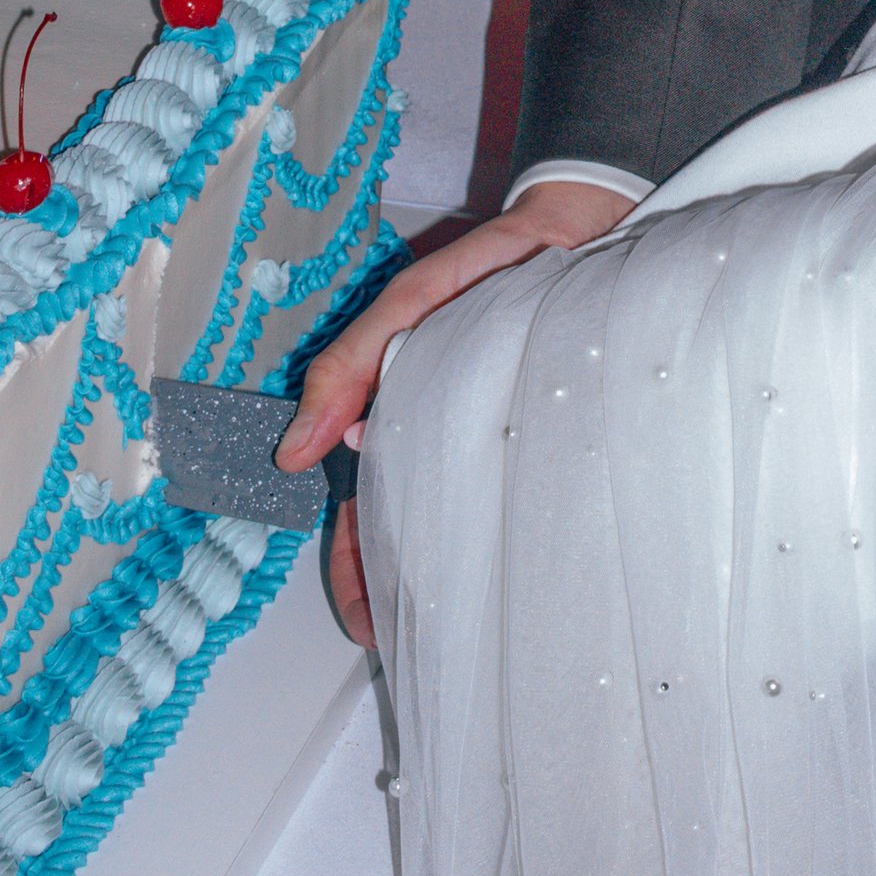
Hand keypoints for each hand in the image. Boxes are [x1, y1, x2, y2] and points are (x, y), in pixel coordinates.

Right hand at [279, 178, 637, 648]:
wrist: (579, 229)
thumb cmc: (486, 263)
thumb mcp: (405, 305)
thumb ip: (348, 366)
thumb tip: (297, 449)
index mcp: (399, 410)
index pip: (364, 505)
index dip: (355, 565)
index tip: (365, 620)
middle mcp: (439, 433)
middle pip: (403, 528)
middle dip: (392, 590)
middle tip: (401, 645)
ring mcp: (486, 438)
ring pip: (449, 520)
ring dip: (436, 574)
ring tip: (443, 630)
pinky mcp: (534, 436)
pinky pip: (504, 497)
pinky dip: (490, 538)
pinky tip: (499, 578)